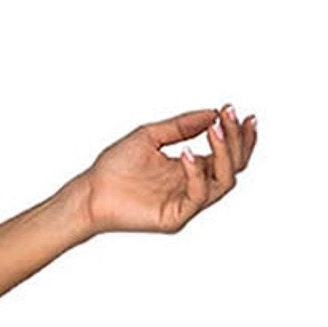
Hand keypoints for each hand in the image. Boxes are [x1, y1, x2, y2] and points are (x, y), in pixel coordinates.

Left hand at [80, 105, 256, 236]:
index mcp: (189, 168)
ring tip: (215, 129)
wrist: (89, 191)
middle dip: (236, 139)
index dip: (237, 133)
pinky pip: (198, 196)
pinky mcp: (175, 217)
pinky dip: (197, 173)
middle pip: (234, 166)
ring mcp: (186, 202)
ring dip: (224, 152)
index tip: (233, 109)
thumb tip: (213, 113)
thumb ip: (182, 126)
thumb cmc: (114, 167)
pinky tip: (185, 154)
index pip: (227, 153)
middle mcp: (192, 185)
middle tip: (229, 116)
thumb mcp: (151, 136)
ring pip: (225, 181)